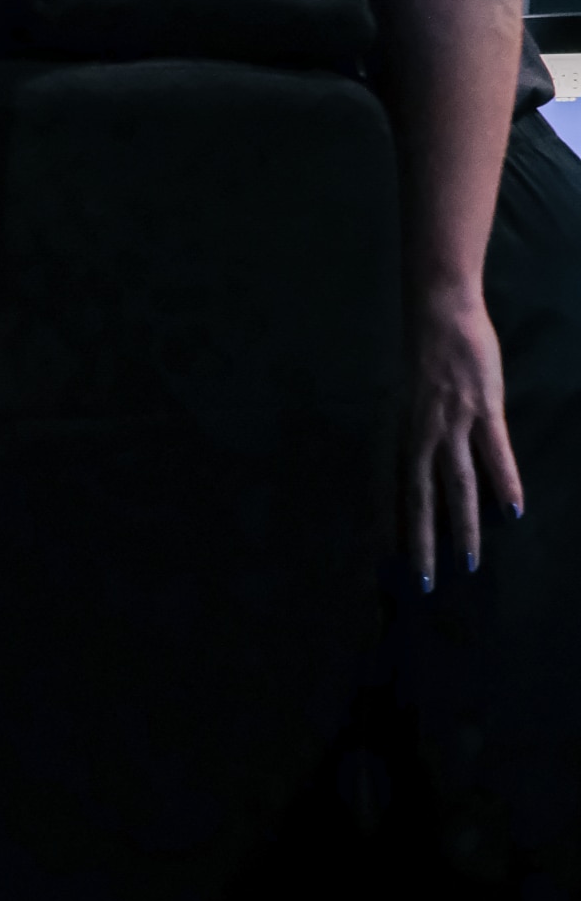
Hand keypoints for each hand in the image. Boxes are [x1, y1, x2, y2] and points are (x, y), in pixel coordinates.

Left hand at [407, 289, 523, 588]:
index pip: (392, 492)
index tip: (386, 568)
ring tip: (467, 564)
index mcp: (400, 435)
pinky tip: (513, 513)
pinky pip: (494, 453)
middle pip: (418, 499)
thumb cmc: (424, 359)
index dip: (391, 529)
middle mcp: (419, 434)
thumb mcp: (408, 403)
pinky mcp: (481, 408)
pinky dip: (504, 483)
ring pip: (456, 485)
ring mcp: (451, 423)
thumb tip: (423, 471)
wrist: (437, 314)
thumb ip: (415, 437)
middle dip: (420, 544)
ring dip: (462, 527)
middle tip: (423, 586)